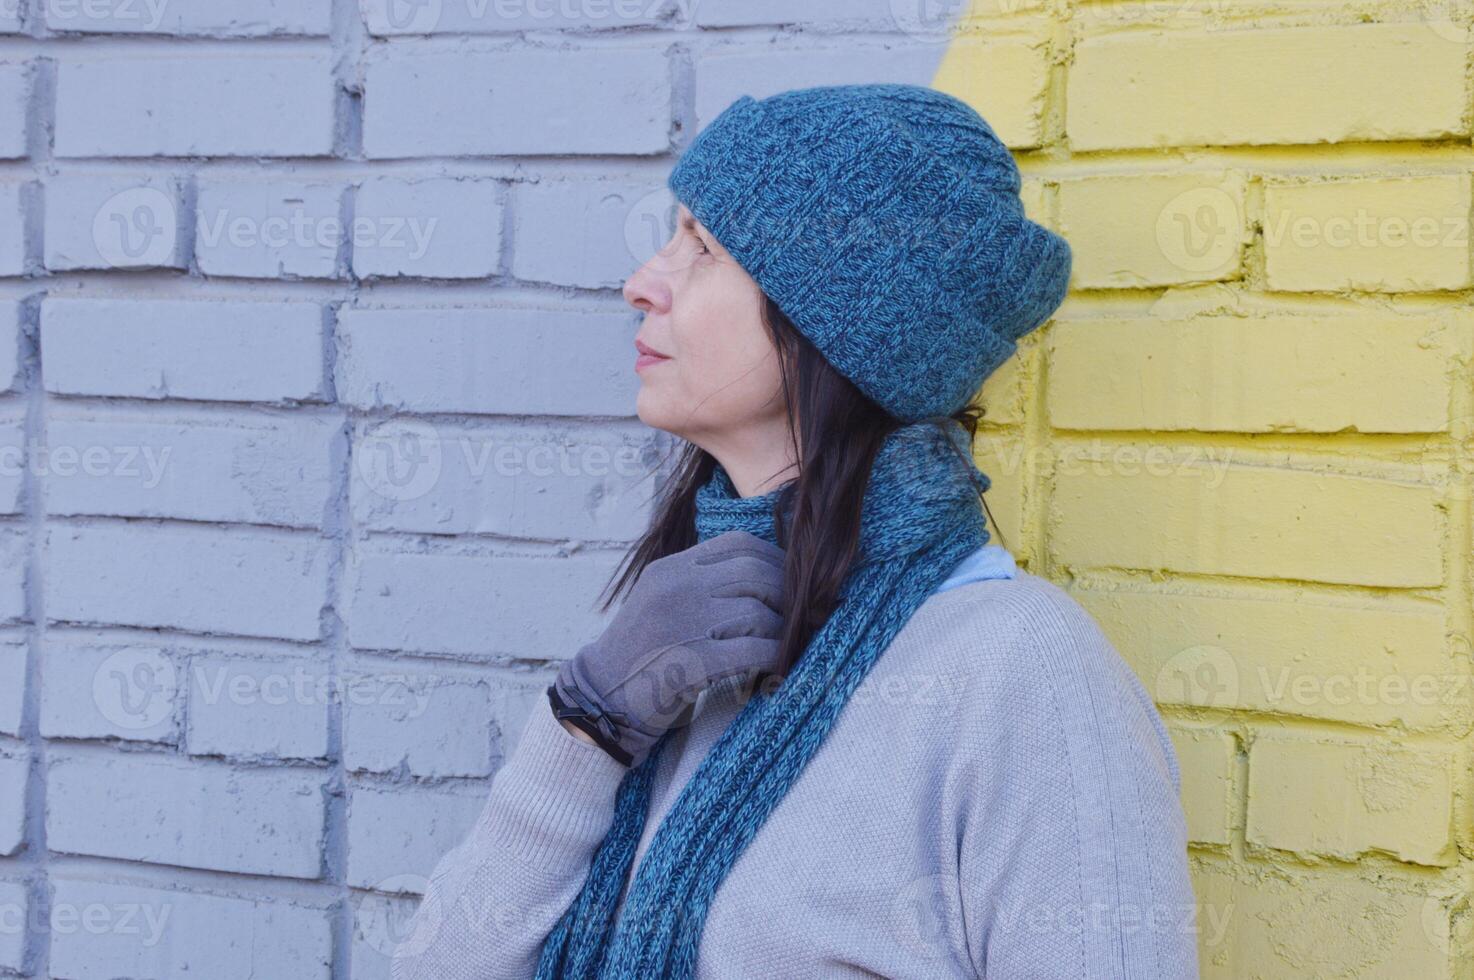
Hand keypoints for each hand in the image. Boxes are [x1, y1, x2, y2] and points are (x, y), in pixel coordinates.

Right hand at [550, 529, 786, 766]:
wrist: (601, 697)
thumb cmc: (639, 652)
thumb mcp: (659, 599)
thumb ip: (699, 582)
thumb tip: (760, 574)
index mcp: (670, 569)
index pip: (737, 544)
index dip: (774, 557)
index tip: (792, 578)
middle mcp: (676, 589)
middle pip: (755, 574)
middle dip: (788, 593)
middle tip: (804, 612)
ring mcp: (681, 624)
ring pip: (758, 612)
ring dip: (783, 630)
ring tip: (790, 642)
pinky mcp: (690, 663)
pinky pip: (752, 651)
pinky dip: (774, 657)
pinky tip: (780, 665)